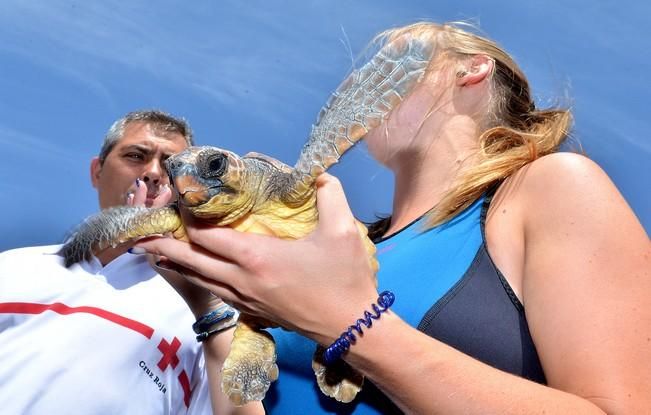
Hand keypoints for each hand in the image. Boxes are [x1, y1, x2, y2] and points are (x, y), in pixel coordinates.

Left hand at [135, 174, 378, 344]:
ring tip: (156, 251)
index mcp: (256, 257)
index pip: (206, 235)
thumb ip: (328, 193)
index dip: (187, 217)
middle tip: (141, 233)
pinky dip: (197, 278)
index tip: (177, 201)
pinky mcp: (252, 311)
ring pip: (200, 279)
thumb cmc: (345, 279)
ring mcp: (245, 299)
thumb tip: (315, 174)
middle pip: (191, 260)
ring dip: (177, 263)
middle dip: (164, 244)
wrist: (351, 328)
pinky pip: (215, 291)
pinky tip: (197, 272)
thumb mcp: (342, 230)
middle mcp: (241, 280)